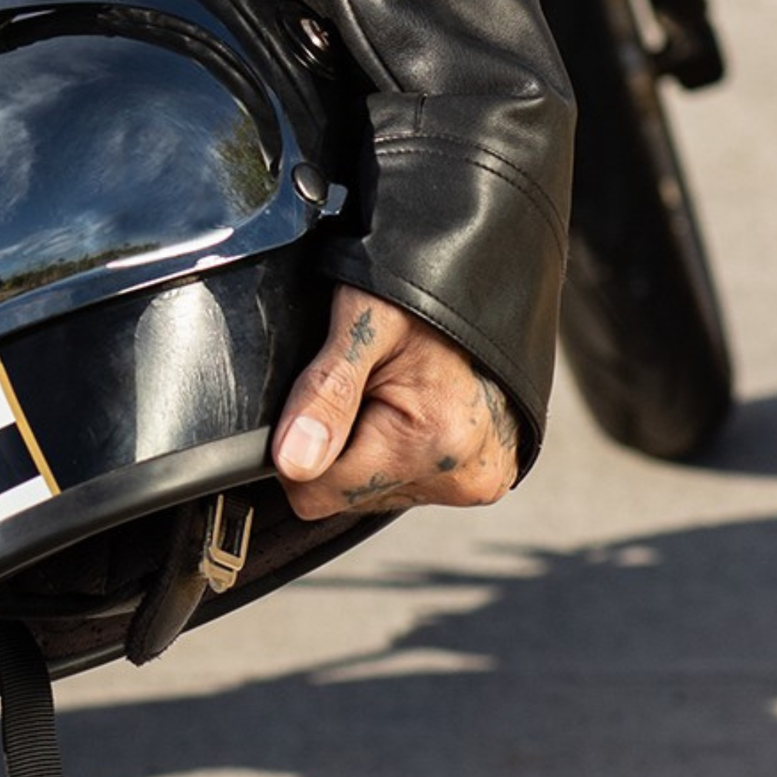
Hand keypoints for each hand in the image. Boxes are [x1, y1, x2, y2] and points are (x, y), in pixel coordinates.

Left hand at [269, 284, 522, 522]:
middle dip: (340, 446)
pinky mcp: (483, 481)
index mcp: (433, 443)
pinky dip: (397, 453)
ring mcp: (478, 483)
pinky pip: (409, 486)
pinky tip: (411, 410)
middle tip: (366, 386)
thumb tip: (293, 464)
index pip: (317, 495)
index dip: (299, 448)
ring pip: (376, 494)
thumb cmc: (419, 291)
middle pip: (348, 497)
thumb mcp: (360, 323)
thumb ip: (325, 394)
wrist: (482, 279)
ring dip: (370, 450)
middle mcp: (463, 476)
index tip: (319, 399)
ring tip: (392, 392)